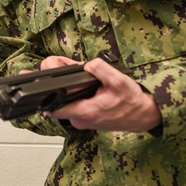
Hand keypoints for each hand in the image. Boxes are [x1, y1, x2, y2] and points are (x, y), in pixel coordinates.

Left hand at [46, 57, 161, 132]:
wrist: (143, 115)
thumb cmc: (132, 101)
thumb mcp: (119, 80)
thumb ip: (101, 70)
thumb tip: (87, 64)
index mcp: (86, 112)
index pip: (53, 108)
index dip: (44, 96)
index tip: (41, 84)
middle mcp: (81, 119)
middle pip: (57, 101)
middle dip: (58, 83)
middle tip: (65, 68)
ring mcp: (82, 120)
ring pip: (65, 102)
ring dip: (67, 88)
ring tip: (77, 74)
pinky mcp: (86, 118)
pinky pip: (73, 104)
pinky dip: (74, 93)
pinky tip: (82, 82)